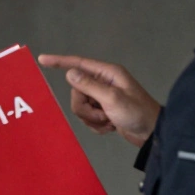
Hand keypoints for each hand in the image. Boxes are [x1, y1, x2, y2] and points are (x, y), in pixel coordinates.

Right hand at [37, 54, 161, 146]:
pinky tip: (110, 126)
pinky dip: (96, 124)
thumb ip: (89, 86)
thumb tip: (69, 73)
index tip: (42, 60)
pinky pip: (87, 117)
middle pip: (76, 92)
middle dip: (85, 108)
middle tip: (102, 115)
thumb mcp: (112, 99)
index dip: (59, 62)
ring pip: (80, 106)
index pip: (78, 64)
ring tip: (109, 121)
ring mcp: (102, 98)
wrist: (151, 134)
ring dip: (92, 118)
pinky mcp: (103, 111)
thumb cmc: (137, 113)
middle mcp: (103, 83)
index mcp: (108, 74)